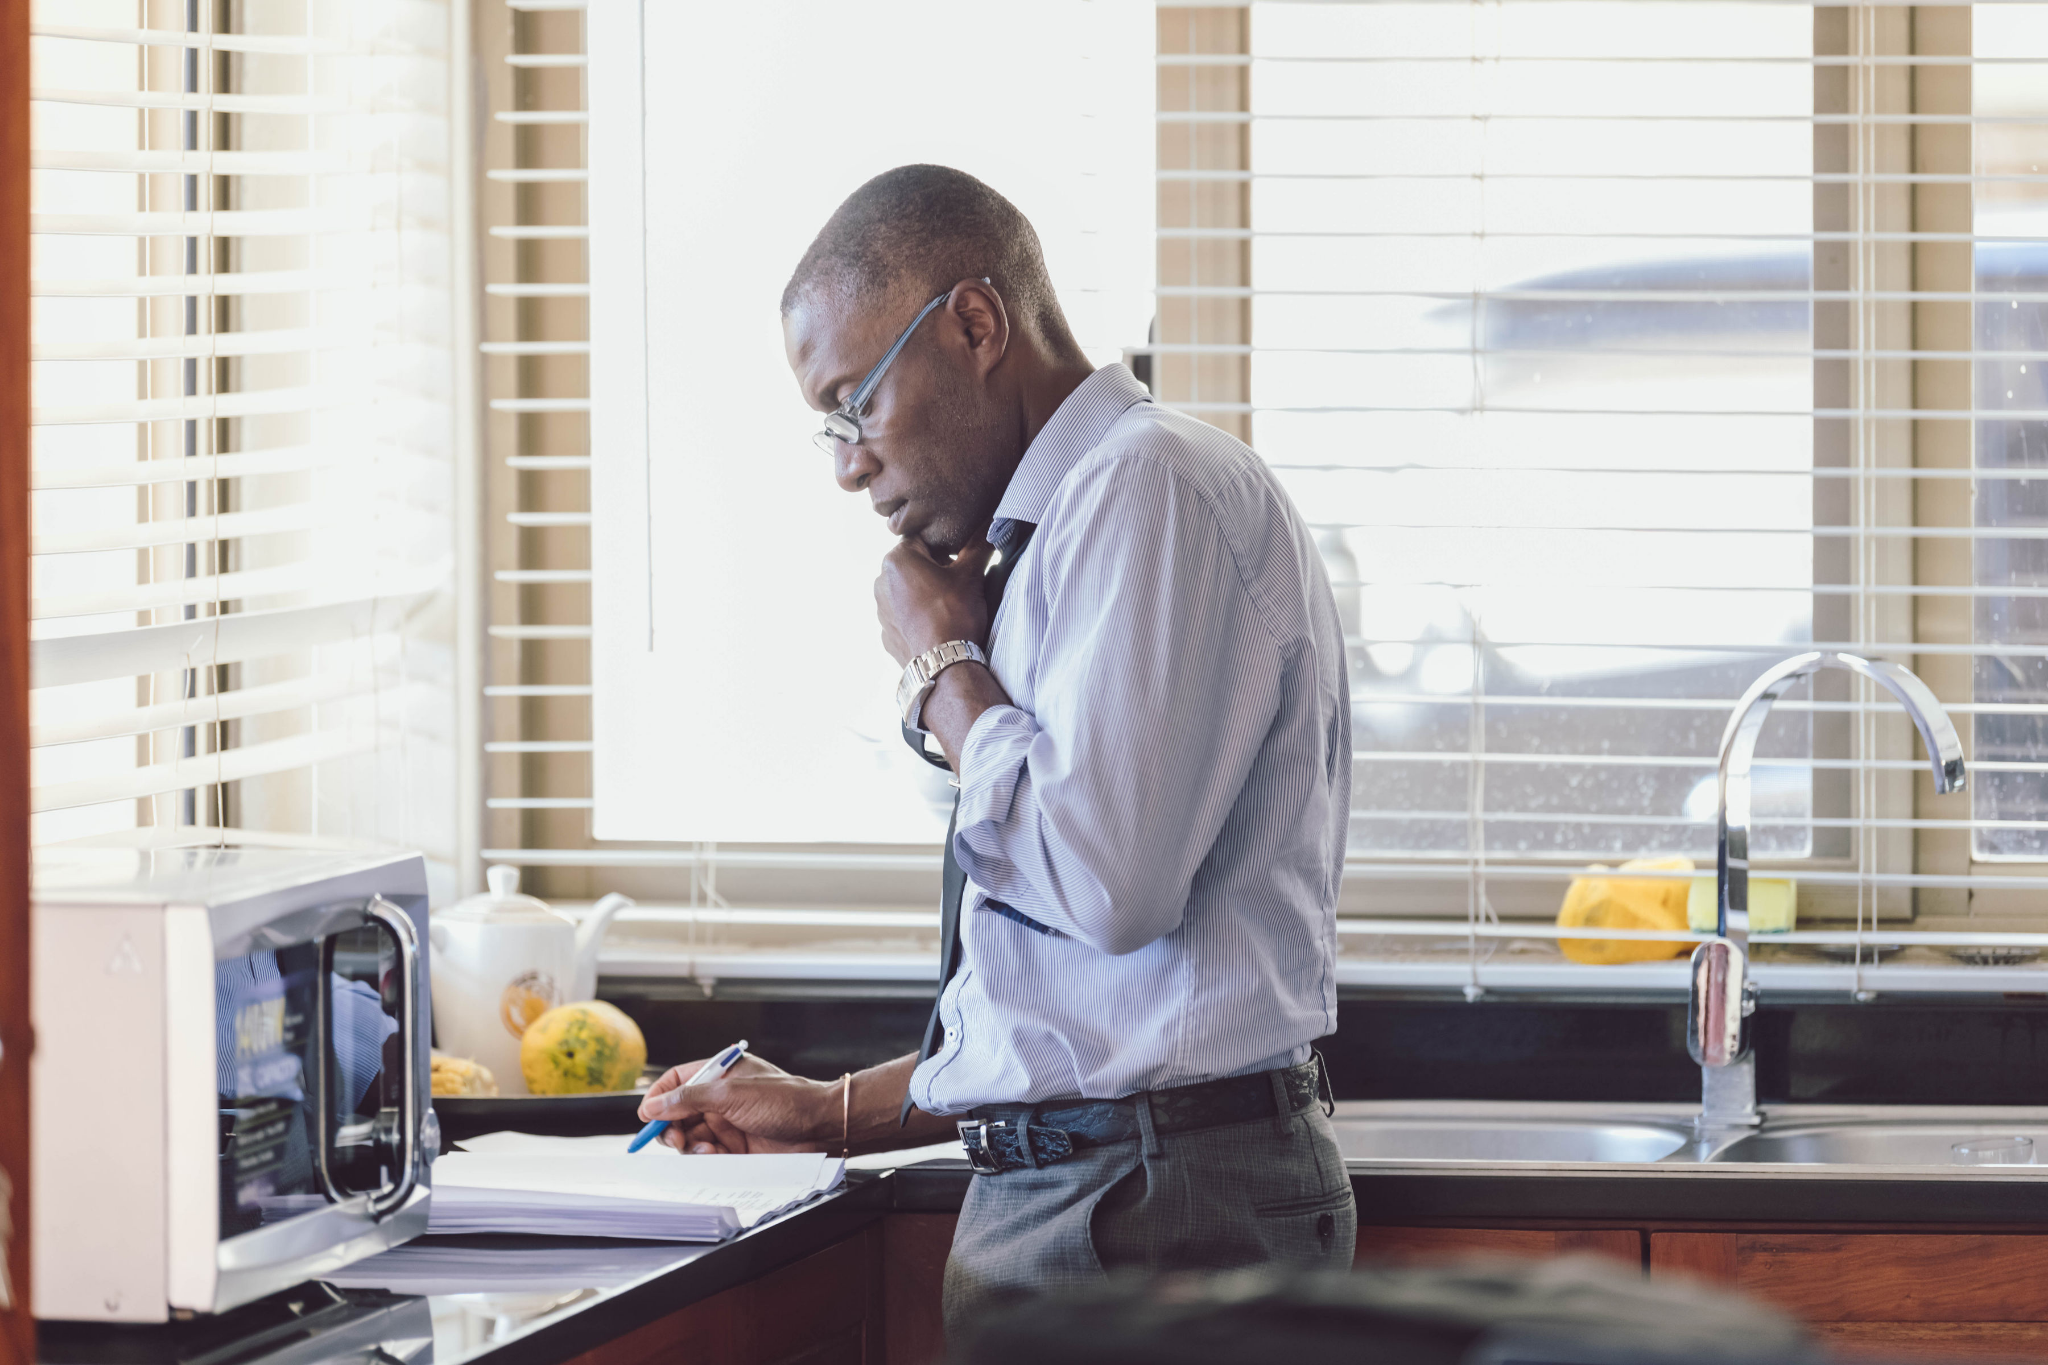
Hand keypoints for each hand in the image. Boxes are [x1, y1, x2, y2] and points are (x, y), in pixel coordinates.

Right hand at [636, 1053, 837, 1153]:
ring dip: (689, 1145)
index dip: (658, 1097)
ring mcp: (728, 1123)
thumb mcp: (730, 1093)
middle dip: (670, 1127)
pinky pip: (707, 1155)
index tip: (646, 1116)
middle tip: (673, 1140)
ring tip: (703, 1149)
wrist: (821, 1128)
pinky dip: (705, 1158)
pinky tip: (714, 1156)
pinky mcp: (736, 1148)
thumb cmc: (785, 1100)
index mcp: (720, 1073)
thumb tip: (653, 1104)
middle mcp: (721, 1098)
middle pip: (678, 1113)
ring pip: (690, 1136)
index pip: (677, 1080)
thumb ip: (688, 1098)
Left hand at [875, 536, 994, 666]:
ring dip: (926, 593)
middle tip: (958, 586)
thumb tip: (992, 523)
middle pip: (914, 565)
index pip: (924, 540)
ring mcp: (881, 610)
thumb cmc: (955, 614)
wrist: (945, 665)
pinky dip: (919, 617)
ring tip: (949, 608)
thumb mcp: (971, 574)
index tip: (961, 564)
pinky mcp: (886, 633)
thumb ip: (979, 544)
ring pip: (908, 591)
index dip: (947, 550)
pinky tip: (938, 626)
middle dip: (935, 571)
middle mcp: (880, 582)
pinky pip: (904, 616)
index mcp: (896, 559)